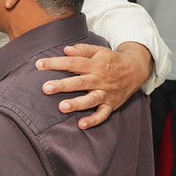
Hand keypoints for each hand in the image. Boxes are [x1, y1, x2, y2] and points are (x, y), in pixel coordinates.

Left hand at [35, 42, 152, 128]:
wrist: (136, 69)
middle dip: (62, 85)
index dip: (55, 63)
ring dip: (77, 104)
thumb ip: (82, 50)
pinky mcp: (111, 104)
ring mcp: (106, 93)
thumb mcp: (99, 50)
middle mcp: (100, 79)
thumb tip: (65, 50)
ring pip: (91, 99)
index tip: (39, 64)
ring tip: (61, 107)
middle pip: (80, 82)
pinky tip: (81, 125)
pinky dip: (94, 120)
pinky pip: (103, 114)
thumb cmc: (112, 60)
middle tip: (46, 88)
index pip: (72, 63)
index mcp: (95, 65)